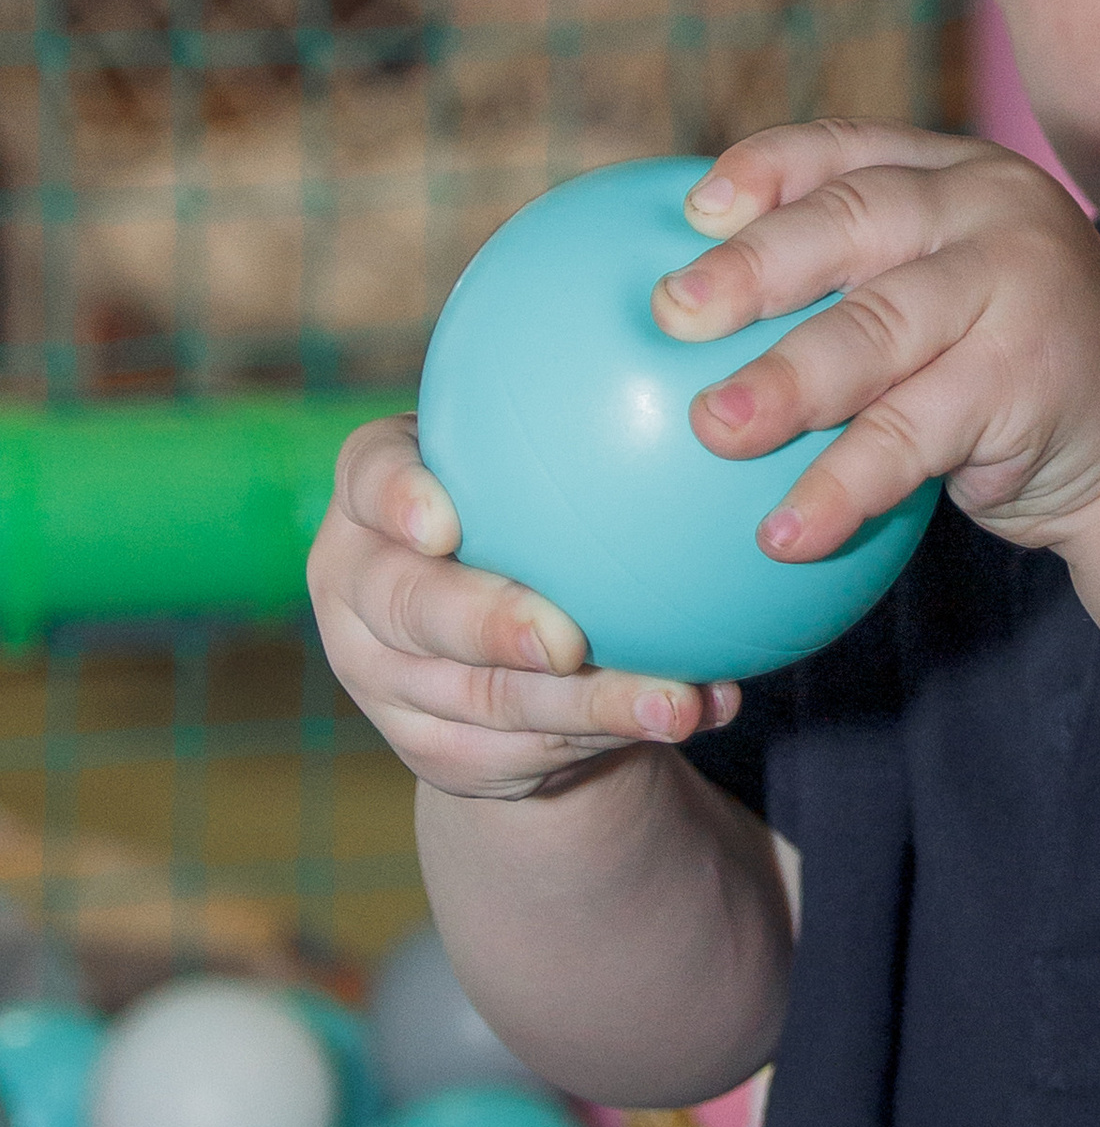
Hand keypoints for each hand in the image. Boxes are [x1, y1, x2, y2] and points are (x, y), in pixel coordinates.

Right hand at [307, 417, 738, 801]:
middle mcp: (361, 586)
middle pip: (410, 608)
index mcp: (376, 494)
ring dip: (588, 706)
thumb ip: (584, 421)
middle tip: (566, 641)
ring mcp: (385, 677)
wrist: (504, 639)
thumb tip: (711, 374)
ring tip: (676, 701)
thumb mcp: (536, 460)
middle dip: (486, 626)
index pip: (371, 478)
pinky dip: (610, 735)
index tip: (444, 522)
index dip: (396, 498)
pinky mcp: (432, 749)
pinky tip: (690, 715)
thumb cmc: (533, 510)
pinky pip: (521, 752)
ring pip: (483, 699)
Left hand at [654, 122, 1099, 557]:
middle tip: (671, 313)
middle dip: (756, 264)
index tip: (690, 212)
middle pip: (856, 219)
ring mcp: (1020, 287)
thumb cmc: (1007, 372)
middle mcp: (992, 211)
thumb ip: (850, 286)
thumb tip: (673, 320)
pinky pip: (914, 435)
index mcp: (955, 175)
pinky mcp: (1030, 378)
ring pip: (880, 328)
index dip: (765, 169)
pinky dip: (843, 486)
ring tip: (714, 430)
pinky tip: (784, 534)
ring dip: (789, 382)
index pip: (847, 150)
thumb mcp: (942, 299)